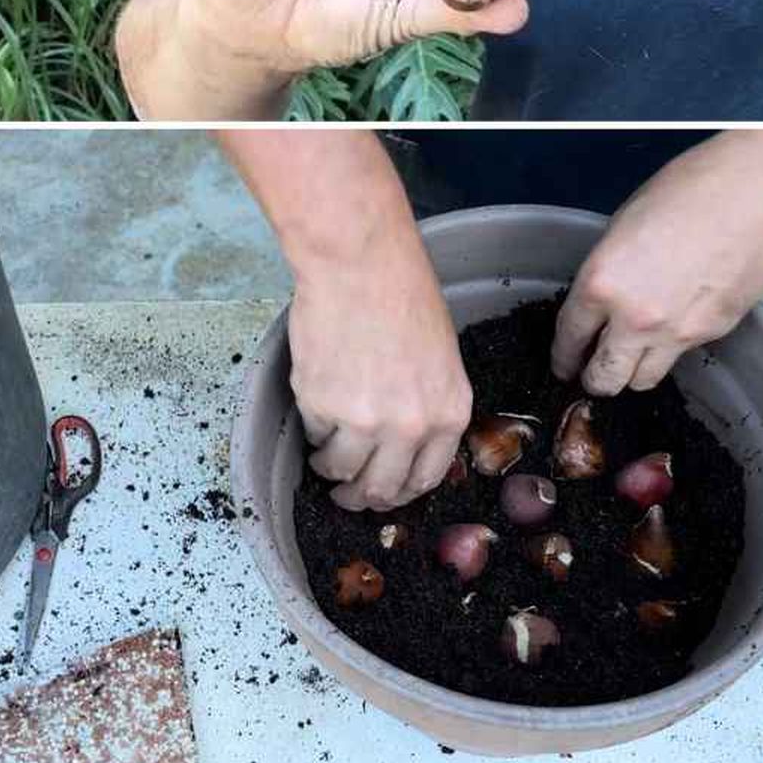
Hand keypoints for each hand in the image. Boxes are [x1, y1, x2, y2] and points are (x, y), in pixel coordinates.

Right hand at [290, 234, 471, 510]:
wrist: (361, 265)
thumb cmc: (402, 294)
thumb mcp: (440, 356)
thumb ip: (428, 404)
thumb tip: (406, 443)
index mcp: (448, 412)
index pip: (427, 478)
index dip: (401, 491)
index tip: (385, 492)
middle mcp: (412, 426)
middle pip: (382, 489)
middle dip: (362, 497)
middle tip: (346, 494)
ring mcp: (366, 422)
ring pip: (342, 472)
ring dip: (330, 470)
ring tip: (323, 454)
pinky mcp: (324, 408)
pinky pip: (315, 437)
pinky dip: (314, 431)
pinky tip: (318, 405)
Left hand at [552, 133, 762, 393]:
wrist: (761, 190)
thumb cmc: (693, 187)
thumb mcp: (625, 221)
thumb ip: (608, 269)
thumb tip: (604, 294)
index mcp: (603, 282)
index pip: (569, 338)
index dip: (562, 355)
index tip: (563, 362)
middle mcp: (635, 319)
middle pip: (604, 378)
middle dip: (592, 377)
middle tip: (591, 369)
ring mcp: (677, 332)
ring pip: (642, 380)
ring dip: (631, 372)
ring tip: (632, 356)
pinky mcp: (714, 334)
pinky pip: (679, 355)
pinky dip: (669, 349)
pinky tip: (673, 325)